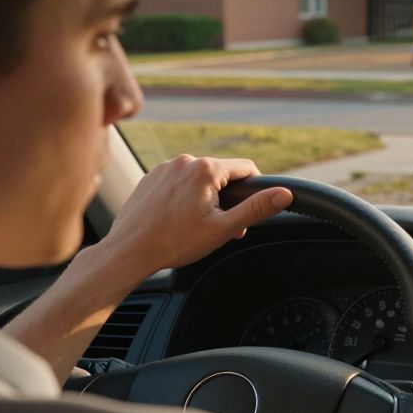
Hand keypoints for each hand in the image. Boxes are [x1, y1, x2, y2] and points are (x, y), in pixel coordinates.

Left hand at [100, 155, 291, 279]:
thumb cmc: (174, 242)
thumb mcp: (223, 228)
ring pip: (200, 178)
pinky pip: (179, 182)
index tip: (246, 213)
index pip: (247, 168)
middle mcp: (184, 161)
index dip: (254, 191)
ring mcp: (165, 168)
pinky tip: (178, 219)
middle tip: (221, 227)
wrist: (128, 251)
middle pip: (222, 175)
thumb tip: (285, 194)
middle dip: (227, 198)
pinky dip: (185, 197)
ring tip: (197, 225)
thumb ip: (257, 208)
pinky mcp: (150, 178)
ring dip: (206, 197)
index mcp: (205, 169)